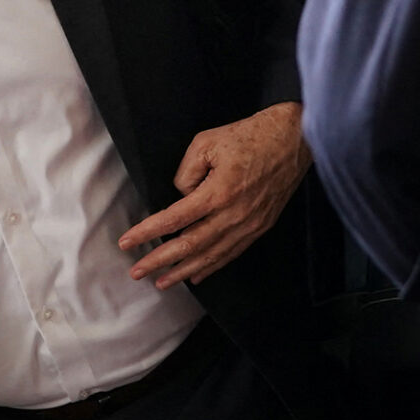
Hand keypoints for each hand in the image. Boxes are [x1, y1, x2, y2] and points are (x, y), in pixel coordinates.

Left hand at [118, 102, 308, 288]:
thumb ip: (186, 173)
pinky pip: (231, 253)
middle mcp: (233, 215)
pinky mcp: (259, 227)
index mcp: (217, 193)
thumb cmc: (248, 136)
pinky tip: (196, 276)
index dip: (147, 233)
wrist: (293, 140)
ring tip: (161, 282)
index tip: (127, 243)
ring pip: (210, 256)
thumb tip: (180, 197)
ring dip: (183, 271)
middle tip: (136, 272)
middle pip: (190, 245)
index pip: (174, 219)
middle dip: (159, 261)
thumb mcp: (206, 143)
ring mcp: (249, 225)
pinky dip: (211, 267)